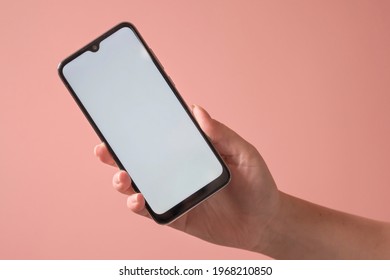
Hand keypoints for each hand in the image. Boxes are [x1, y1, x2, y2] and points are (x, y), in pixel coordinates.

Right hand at [94, 105, 279, 251]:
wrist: (264, 220)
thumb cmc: (256, 183)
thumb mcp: (244, 154)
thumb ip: (222, 135)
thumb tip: (197, 110)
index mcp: (189, 151)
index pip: (160, 135)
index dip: (141, 125)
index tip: (122, 112)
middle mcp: (176, 170)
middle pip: (140, 159)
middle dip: (117, 152)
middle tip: (104, 146)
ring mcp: (173, 192)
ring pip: (138, 184)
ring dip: (121, 179)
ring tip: (121, 175)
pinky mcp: (175, 215)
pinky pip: (150, 210)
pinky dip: (138, 205)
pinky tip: (137, 199)